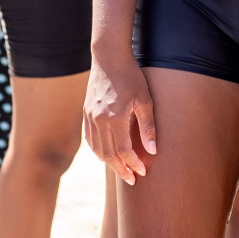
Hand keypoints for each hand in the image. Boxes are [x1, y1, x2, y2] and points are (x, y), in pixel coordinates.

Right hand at [84, 49, 156, 184]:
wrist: (109, 57)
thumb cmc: (131, 76)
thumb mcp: (145, 99)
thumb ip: (148, 127)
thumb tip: (152, 151)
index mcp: (115, 117)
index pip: (124, 151)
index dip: (133, 164)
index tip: (142, 171)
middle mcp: (100, 120)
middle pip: (109, 155)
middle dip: (121, 170)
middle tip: (132, 180)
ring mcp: (90, 117)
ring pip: (98, 149)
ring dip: (109, 163)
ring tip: (121, 170)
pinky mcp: (86, 113)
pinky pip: (90, 139)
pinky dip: (98, 150)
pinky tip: (106, 155)